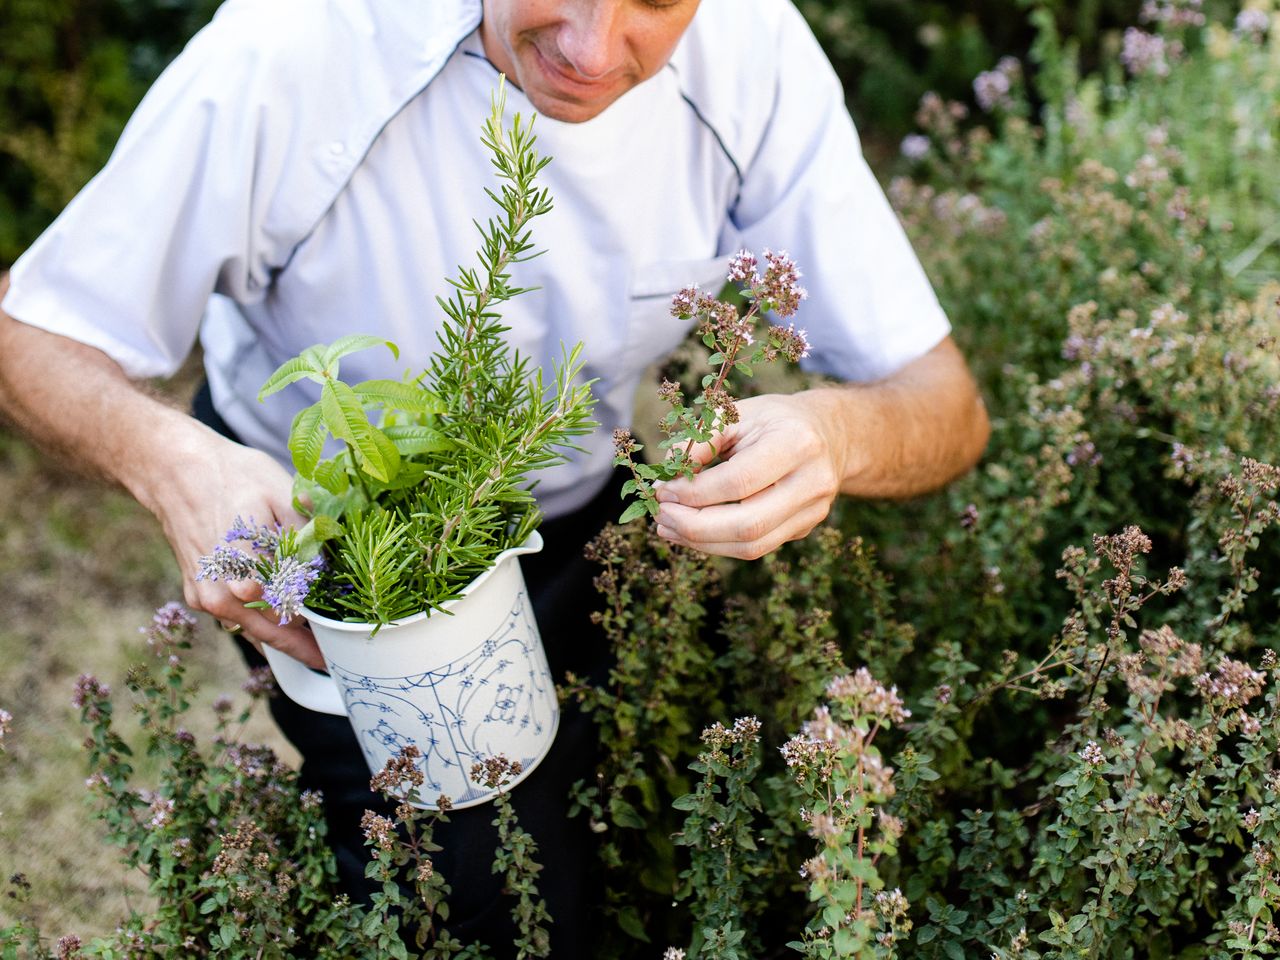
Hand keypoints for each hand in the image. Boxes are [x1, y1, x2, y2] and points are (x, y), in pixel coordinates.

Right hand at [137, 424, 325, 668]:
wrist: (176, 470)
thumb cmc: (233, 477)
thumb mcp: (280, 495)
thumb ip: (306, 536)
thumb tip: (327, 568)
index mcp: (243, 571)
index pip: (290, 613)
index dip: (317, 625)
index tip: (339, 636)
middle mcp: (220, 594)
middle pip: (271, 634)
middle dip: (302, 647)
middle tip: (330, 659)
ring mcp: (205, 598)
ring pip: (252, 631)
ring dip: (282, 638)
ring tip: (313, 647)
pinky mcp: (198, 595)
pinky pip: (236, 619)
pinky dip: (259, 623)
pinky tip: (285, 626)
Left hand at [653, 391, 848, 559]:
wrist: (827, 434)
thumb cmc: (774, 420)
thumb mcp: (737, 414)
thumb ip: (702, 440)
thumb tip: (666, 476)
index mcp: (797, 443)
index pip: (738, 482)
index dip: (694, 492)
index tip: (662, 489)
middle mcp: (812, 483)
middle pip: (748, 524)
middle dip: (694, 526)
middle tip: (660, 515)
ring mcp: (812, 512)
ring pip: (751, 545)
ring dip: (701, 542)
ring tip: (667, 527)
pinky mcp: (803, 529)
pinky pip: (755, 547)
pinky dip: (717, 544)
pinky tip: (690, 531)